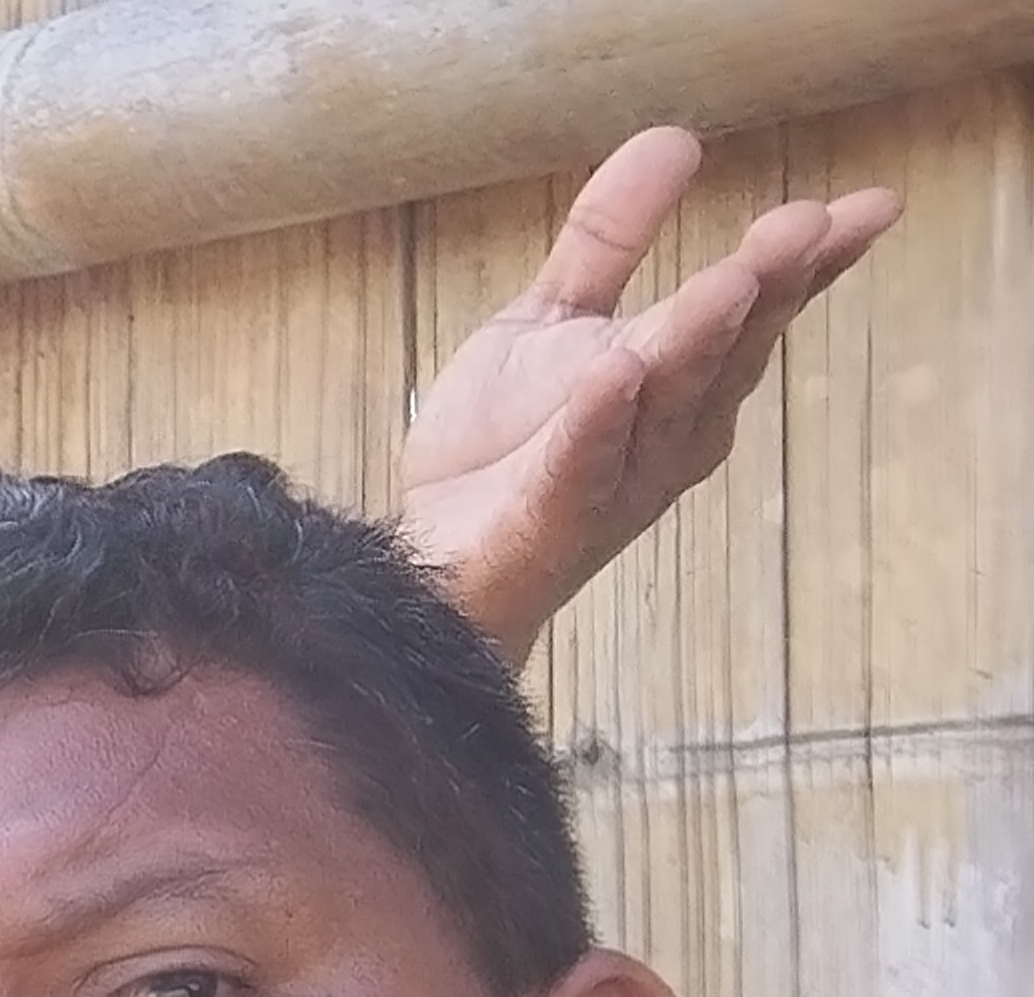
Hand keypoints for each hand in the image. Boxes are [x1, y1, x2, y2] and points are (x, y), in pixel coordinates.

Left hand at [394, 126, 901, 657]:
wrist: (432, 554)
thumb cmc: (507, 444)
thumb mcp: (554, 317)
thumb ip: (610, 237)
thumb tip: (675, 137)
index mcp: (682, 379)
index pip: (758, 309)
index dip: (812, 261)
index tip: (870, 207)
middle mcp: (672, 429)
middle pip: (728, 349)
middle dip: (767, 288)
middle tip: (807, 225)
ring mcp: (620, 475)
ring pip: (667, 402)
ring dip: (697, 340)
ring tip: (728, 279)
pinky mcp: (554, 515)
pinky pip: (582, 464)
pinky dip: (601, 420)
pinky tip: (615, 372)